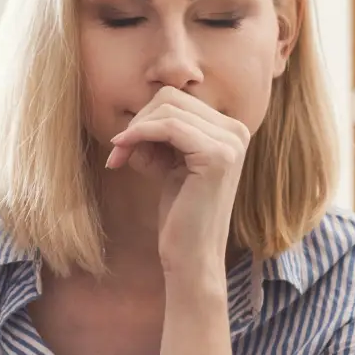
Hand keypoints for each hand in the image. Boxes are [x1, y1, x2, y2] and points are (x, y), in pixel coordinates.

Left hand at [104, 86, 249, 274]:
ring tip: (120, 158)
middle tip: (117, 152)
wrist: (192, 255)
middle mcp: (237, 130)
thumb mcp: (169, 162)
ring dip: (135, 131)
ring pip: (167, 109)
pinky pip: (168, 126)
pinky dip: (139, 134)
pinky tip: (122, 152)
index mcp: (230, 129)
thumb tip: (136, 112)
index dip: (144, 118)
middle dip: (137, 122)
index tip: (122, 145)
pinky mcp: (217, 155)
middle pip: (171, 98)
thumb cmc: (179, 212)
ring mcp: (231, 142)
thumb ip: (159, 134)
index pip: (177, 99)